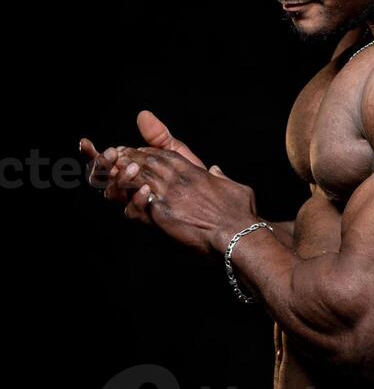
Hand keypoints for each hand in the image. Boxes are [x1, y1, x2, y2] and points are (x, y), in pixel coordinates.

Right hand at [79, 109, 211, 212]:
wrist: (212, 202)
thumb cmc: (190, 178)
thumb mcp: (175, 153)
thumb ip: (158, 136)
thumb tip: (143, 115)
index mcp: (129, 171)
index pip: (104, 162)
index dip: (91, 153)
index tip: (86, 142)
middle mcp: (128, 188)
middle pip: (101, 179)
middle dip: (102, 165)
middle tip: (112, 153)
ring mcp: (136, 202)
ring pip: (113, 194)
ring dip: (120, 179)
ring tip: (134, 167)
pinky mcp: (148, 217)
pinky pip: (133, 211)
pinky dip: (137, 199)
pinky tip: (145, 188)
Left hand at [111, 146, 257, 256]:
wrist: (237, 235)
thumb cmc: (240, 214)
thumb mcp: (236, 187)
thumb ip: (222, 177)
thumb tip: (216, 170)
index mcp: (194, 172)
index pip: (165, 155)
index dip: (149, 153)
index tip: (141, 154)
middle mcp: (178, 181)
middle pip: (147, 163)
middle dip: (132, 160)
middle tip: (120, 160)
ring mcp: (168, 198)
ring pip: (138, 179)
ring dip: (126, 178)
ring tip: (117, 177)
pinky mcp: (162, 217)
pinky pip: (137, 206)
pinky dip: (129, 202)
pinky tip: (123, 201)